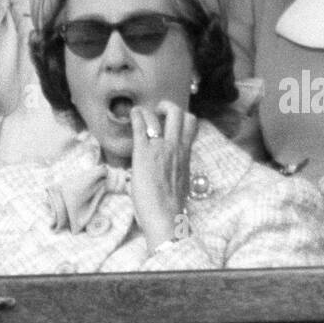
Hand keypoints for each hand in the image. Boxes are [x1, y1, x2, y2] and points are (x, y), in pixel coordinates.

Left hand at [130, 101, 197, 248]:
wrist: (165, 216)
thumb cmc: (171, 205)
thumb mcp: (181, 181)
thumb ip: (177, 167)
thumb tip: (170, 168)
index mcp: (186, 154)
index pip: (192, 124)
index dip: (181, 117)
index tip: (169, 121)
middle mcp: (176, 147)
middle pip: (180, 113)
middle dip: (167, 106)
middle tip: (156, 113)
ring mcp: (160, 148)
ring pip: (160, 114)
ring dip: (148, 110)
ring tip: (140, 115)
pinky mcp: (143, 153)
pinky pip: (140, 125)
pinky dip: (135, 116)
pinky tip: (131, 117)